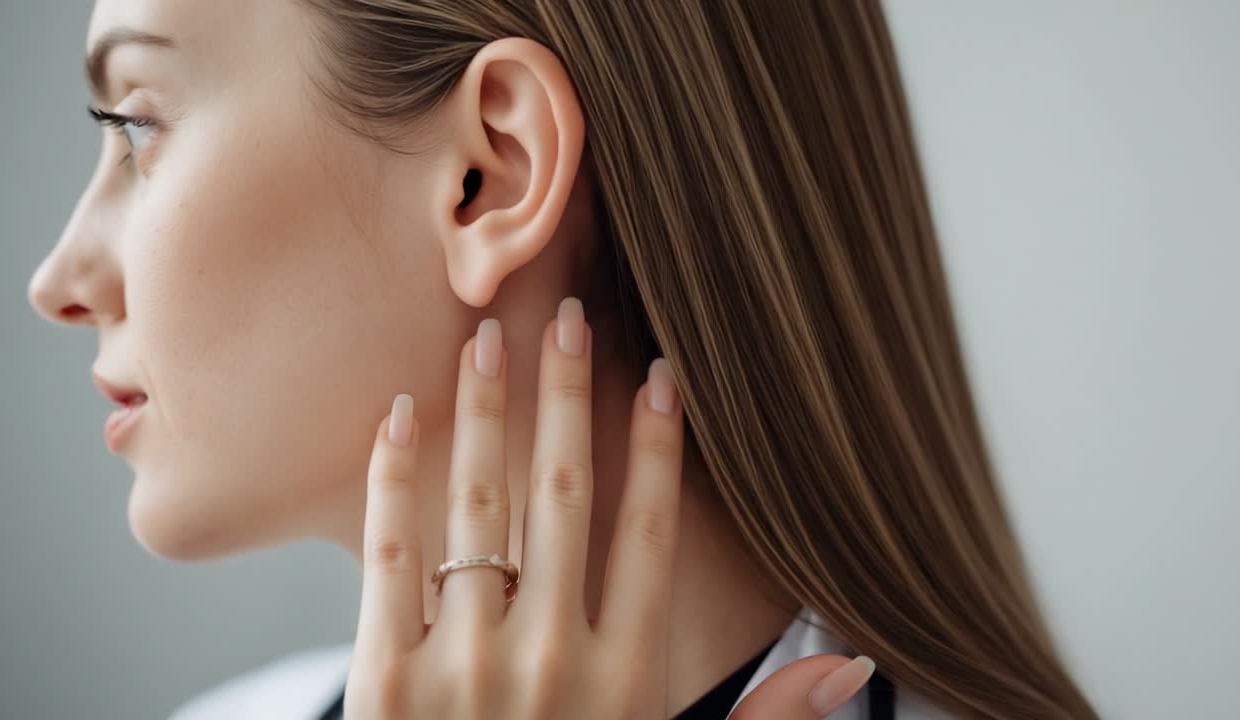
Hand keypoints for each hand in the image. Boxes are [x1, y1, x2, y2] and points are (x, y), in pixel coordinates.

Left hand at [344, 297, 874, 717]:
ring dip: (483, 414)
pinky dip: (391, 483)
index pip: (649, 534)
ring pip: (477, 510)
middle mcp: (550, 661)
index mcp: (626, 680)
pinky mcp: (386, 684)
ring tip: (486, 338)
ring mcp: (463, 668)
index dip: (657, 447)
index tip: (660, 374)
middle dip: (566, 396)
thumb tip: (853, 665)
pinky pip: (387, 560)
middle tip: (568, 314)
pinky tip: (398, 414)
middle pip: (563, 496)